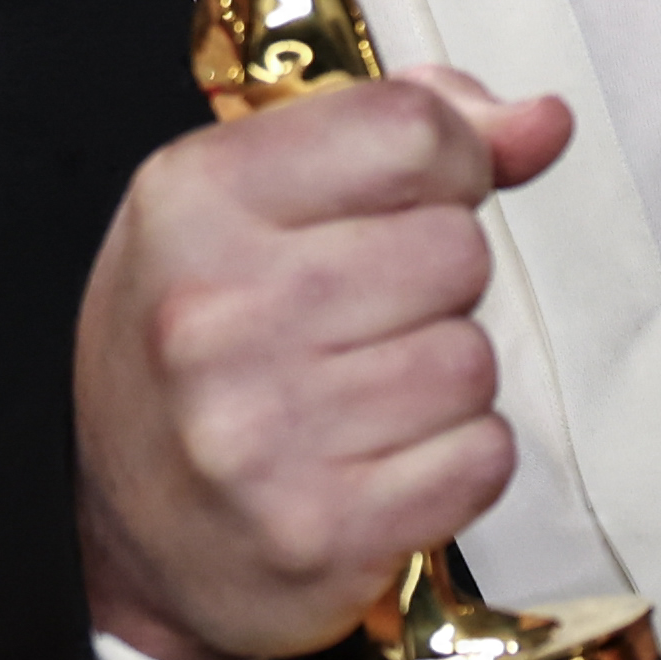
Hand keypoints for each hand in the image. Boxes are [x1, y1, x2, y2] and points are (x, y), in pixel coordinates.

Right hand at [77, 73, 572, 659]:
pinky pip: (483, 458)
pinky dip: (454, 461)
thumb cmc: (197, 349)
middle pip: (457, 249)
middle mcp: (214, 311)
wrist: (117, 536)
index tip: (412, 201)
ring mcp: (262, 432)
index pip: (410, 129)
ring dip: (442, 381)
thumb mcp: (249, 206)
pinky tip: (377, 462)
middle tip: (359, 322)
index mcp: (194, 200)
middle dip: (436, 284)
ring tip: (360, 397)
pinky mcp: (317, 531)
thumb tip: (543, 123)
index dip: (448, 162)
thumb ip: (400, 140)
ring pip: (473, 360)